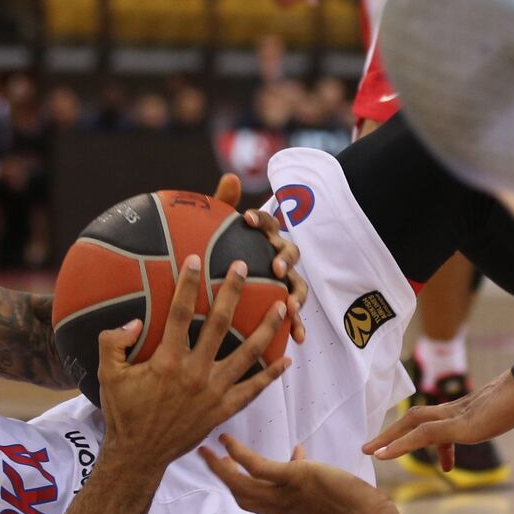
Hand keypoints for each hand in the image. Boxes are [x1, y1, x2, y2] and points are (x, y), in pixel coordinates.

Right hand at [98, 255, 291, 467]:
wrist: (140, 454)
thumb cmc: (124, 413)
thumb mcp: (107, 375)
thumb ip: (112, 342)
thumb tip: (134, 321)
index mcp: (167, 360)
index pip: (179, 312)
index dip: (188, 284)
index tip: (196, 260)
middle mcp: (195, 372)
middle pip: (219, 323)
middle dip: (233, 291)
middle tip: (244, 268)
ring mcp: (214, 391)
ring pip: (247, 353)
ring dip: (266, 328)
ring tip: (281, 307)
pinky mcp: (224, 409)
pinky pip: (253, 389)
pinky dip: (270, 375)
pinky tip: (285, 361)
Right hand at [199, 436, 389, 513]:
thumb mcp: (342, 511)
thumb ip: (328, 498)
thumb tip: (322, 479)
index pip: (271, 504)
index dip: (260, 488)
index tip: (254, 472)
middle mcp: (285, 511)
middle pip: (244, 499)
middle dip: (225, 481)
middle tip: (212, 463)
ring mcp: (285, 496)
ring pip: (241, 486)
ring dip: (220, 469)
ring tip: (206, 452)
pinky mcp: (292, 479)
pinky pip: (256, 467)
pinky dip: (238, 453)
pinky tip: (226, 441)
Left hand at [214, 172, 308, 343]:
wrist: (215, 296)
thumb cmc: (219, 259)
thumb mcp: (216, 237)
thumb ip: (222, 206)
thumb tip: (232, 176)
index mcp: (262, 240)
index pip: (267, 224)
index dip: (260, 220)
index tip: (245, 219)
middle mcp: (276, 258)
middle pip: (289, 253)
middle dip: (285, 258)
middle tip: (274, 266)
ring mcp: (283, 282)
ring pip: (297, 284)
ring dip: (297, 293)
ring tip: (291, 306)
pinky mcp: (284, 306)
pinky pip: (295, 316)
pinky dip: (298, 325)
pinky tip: (298, 337)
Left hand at [363, 366, 513, 470]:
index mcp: (467, 410)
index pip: (438, 422)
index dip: (424, 437)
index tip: (422, 456)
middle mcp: (456, 410)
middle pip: (416, 418)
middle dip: (393, 433)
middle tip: (372, 448)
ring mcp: (457, 416)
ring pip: (413, 424)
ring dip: (389, 438)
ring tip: (371, 453)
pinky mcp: (460, 425)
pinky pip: (423, 435)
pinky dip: (401, 444)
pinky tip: (384, 455)